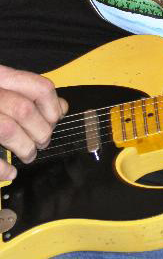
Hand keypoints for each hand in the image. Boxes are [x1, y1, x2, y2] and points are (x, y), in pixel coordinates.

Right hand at [0, 65, 67, 179]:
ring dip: (25, 148)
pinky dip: (1, 168)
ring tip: (27, 155)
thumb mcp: (1, 87)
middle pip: (25, 110)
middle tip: (41, 143)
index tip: (53, 120)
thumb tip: (60, 107)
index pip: (38, 86)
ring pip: (8, 129)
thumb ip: (28, 94)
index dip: (52, 107)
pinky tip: (8, 172)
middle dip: (41, 132)